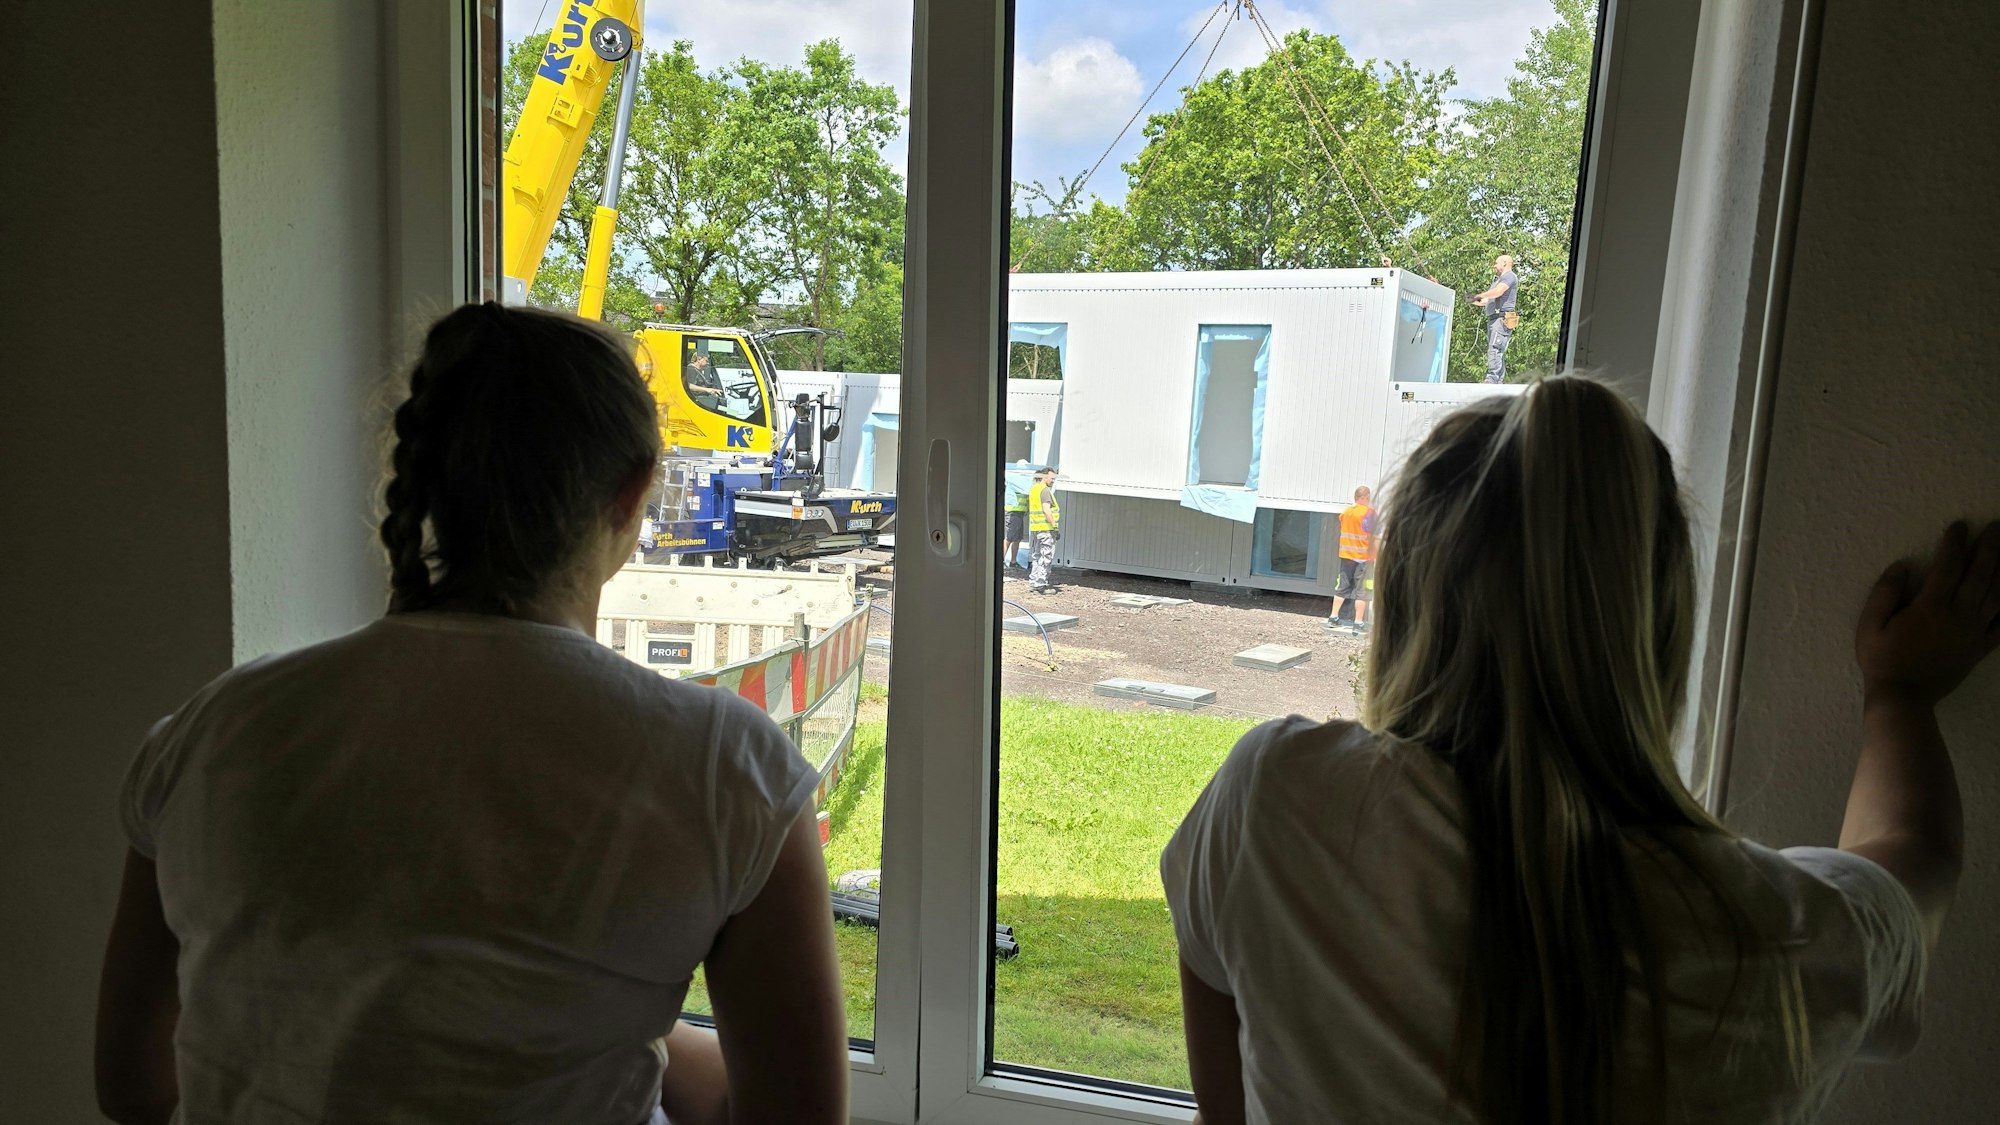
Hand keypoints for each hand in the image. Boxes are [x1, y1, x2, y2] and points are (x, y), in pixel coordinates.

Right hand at [1856, 521, 1999, 704]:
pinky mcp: (1979, 648)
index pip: (1947, 566)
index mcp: (1930, 607)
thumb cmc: (1881, 661)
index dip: (1955, 543)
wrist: (1903, 698)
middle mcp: (1957, 616)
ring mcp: (1973, 633)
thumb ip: (1884, 593)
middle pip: (1981, 575)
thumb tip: (1900, 566)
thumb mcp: (1869, 626)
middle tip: (1997, 527)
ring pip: (1997, 595)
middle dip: (1991, 548)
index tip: (1959, 525)